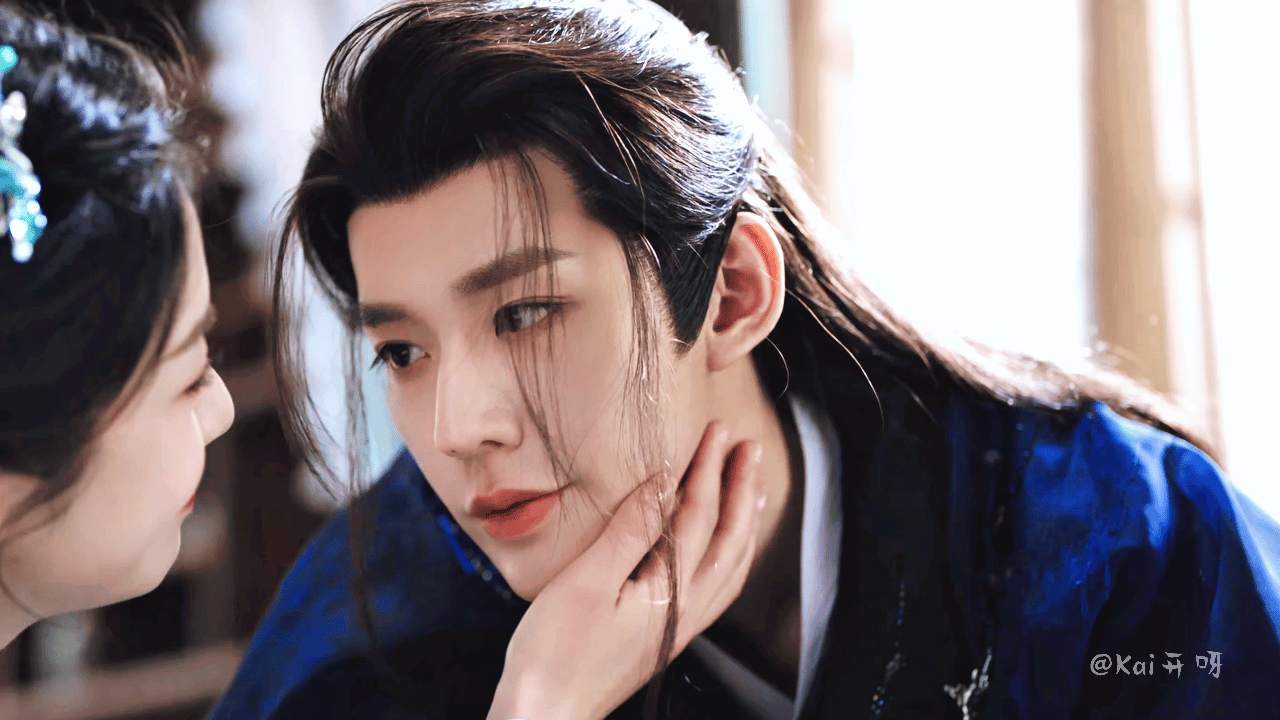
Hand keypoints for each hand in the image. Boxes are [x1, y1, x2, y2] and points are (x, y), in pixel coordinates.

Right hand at [486, 421, 765, 719]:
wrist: (547, 716)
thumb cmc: (556, 654)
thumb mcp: (587, 581)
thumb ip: (630, 530)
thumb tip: (663, 481)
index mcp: (671, 592)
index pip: (699, 517)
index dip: (709, 470)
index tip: (717, 433)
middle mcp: (687, 610)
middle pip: (729, 540)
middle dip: (742, 490)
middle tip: (749, 449)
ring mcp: (680, 626)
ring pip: (730, 566)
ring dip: (743, 522)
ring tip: (751, 489)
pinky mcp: (665, 635)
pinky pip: (717, 586)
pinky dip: (729, 556)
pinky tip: (721, 549)